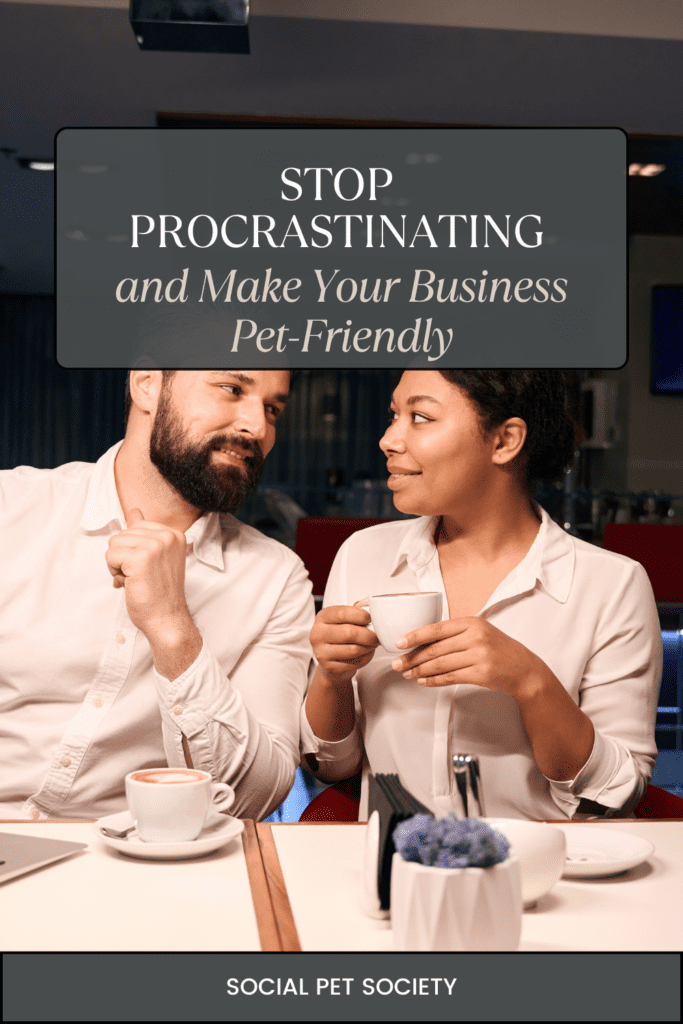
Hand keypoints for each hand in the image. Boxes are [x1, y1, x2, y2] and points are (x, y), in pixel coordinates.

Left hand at [106, 508, 191, 639]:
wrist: (166, 619)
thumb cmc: (160, 592)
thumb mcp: (155, 557)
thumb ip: (144, 533)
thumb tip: (134, 511)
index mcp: (173, 534)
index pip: (135, 526)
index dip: (133, 549)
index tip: (147, 568)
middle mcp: (167, 536)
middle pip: (123, 534)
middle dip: (124, 556)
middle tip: (141, 576)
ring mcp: (155, 545)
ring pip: (114, 544)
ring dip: (118, 565)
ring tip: (136, 579)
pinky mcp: (140, 558)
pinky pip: (110, 556)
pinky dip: (115, 572)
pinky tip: (130, 583)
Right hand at [310, 601, 379, 687]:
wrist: (332, 662)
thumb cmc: (342, 637)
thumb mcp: (345, 620)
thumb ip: (357, 610)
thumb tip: (370, 602)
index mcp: (322, 617)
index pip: (342, 613)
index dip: (361, 615)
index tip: (370, 619)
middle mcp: (317, 633)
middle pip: (350, 632)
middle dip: (369, 635)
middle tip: (377, 636)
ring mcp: (321, 652)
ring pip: (354, 649)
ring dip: (368, 647)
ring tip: (372, 645)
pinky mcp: (329, 667)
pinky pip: (354, 663)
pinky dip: (365, 659)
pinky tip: (365, 655)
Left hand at [391, 617, 541, 699]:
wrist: (524, 669)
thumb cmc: (499, 650)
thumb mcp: (479, 632)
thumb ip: (455, 633)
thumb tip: (421, 639)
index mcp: (472, 622)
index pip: (436, 628)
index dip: (415, 636)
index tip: (399, 642)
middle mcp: (476, 636)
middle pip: (435, 648)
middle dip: (412, 658)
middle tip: (397, 664)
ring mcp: (479, 655)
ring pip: (440, 664)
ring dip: (420, 671)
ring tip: (407, 674)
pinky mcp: (481, 673)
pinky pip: (450, 677)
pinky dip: (434, 681)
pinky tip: (424, 681)